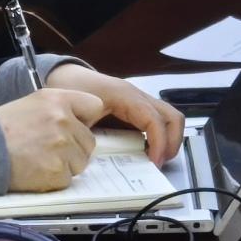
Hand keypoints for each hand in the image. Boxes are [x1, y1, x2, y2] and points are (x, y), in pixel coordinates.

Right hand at [0, 81, 109, 191]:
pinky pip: (68, 179)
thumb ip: (60, 108)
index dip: (85, 120)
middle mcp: (63, 120)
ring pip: (81, 162)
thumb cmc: (3, 129)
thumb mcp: (33, 104)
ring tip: (40, 159)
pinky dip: (54, 179)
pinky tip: (36, 170)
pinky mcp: (57, 171)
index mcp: (58, 99)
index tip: (75, 126)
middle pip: (89, 141)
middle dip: (74, 148)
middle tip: (48, 149)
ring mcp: (61, 146)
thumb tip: (84, 121)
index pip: (94, 106)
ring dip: (65, 165)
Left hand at [50, 66, 188, 161]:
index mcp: (125, 96)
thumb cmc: (72, 91)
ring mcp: (140, 101)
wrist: (67, 76)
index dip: (159, 143)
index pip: (154, 120)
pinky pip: (158, 121)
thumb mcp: (75, 115)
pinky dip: (159, 137)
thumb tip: (97, 159)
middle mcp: (138, 96)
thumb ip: (86, 136)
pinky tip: (145, 152)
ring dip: (168, 140)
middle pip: (173, 117)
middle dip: (172, 143)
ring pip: (170, 119)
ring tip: (154, 160)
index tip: (153, 163)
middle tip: (159, 164)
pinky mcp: (138, 108)